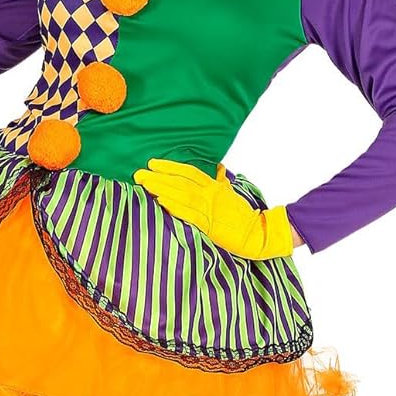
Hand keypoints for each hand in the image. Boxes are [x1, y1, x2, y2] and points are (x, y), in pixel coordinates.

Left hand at [133, 158, 294, 258]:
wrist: (256, 232)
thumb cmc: (242, 214)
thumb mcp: (232, 192)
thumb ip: (222, 180)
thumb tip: (219, 168)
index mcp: (214, 186)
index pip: (188, 172)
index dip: (170, 167)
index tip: (152, 163)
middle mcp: (210, 194)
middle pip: (180, 182)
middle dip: (158, 177)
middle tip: (139, 174)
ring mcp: (209, 209)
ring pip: (181, 195)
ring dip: (162, 189)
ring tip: (145, 184)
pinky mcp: (209, 224)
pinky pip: (188, 214)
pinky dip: (175, 207)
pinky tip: (161, 202)